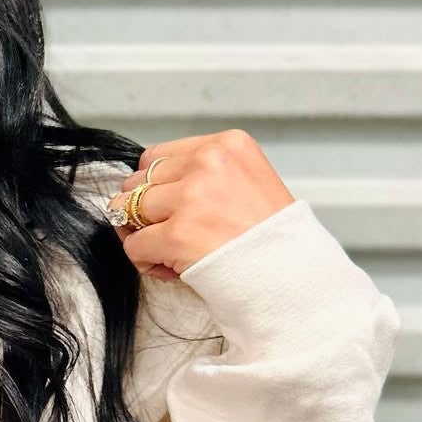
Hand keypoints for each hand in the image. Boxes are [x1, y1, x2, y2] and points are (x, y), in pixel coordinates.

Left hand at [106, 131, 294, 282]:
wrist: (292, 276)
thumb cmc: (269, 238)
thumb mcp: (246, 182)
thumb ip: (202, 175)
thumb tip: (140, 189)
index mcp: (227, 145)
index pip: (157, 156)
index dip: (157, 186)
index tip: (174, 208)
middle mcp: (208, 162)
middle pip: (139, 181)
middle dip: (146, 210)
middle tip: (172, 234)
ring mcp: (191, 197)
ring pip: (129, 210)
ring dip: (143, 234)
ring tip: (170, 252)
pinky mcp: (178, 233)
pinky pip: (134, 245)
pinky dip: (144, 260)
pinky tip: (171, 268)